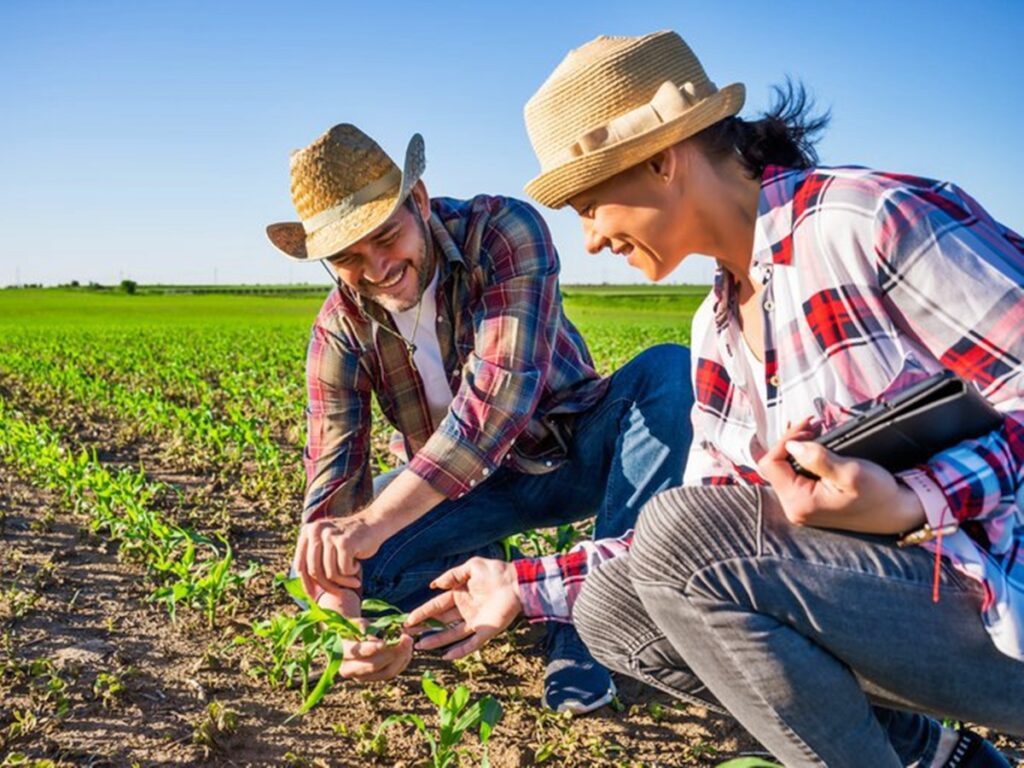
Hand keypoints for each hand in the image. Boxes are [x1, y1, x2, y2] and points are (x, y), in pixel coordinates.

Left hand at [292, 511, 385, 600]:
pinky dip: (352, 573)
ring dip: (344, 582)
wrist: (374, 523)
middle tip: (341, 593)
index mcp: (307, 531)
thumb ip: (315, 560)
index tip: (314, 596)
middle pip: (315, 571)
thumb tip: (307, 591)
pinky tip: (358, 565)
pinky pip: (344, 570)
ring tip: (354, 579)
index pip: (300, 564)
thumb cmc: (350, 541)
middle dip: (329, 586)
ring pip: (330, 573)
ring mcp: (330, 535)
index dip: (306, 583)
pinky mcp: (344, 542)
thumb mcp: (327, 546)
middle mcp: (315, 530)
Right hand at [317, 591, 412, 682]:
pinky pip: (391, 673)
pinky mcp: (374, 679)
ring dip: (401, 658)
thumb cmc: (354, 628)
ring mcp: (362, 677)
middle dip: (392, 653)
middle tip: (405, 638)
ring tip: (409, 642)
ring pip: (385, 673)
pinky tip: (408, 650)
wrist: (350, 640)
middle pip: (373, 666)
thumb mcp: (357, 623)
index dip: (370, 649)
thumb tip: (379, 639)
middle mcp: (348, 669)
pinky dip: (402, 662)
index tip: (384, 642)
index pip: (355, 653)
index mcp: (341, 652)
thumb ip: (365, 629)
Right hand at [404, 557, 521, 660]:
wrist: (516, 581)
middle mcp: (464, 610)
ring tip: (420, 646)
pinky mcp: (485, 631)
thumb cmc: (495, 571)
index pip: (436, 606)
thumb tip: (433, 585)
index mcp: (459, 595)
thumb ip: (452, 575)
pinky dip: (459, 651)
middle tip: (408, 634)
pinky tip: (446, 656)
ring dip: (436, 641)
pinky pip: (470, 644)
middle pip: (440, 622)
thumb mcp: (471, 567)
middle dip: (424, 628)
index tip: (408, 620)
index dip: (422, 613)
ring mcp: (474, 622)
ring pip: (451, 635)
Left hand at [757, 417, 924, 533]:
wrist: (897, 511)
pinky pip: (796, 474)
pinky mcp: (810, 501)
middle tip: (811, 425)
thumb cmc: (878, 494)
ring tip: (814, 431)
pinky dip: (803, 457)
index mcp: (800, 502)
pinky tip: (815, 445)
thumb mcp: (851, 473)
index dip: (785, 440)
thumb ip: (818, 459)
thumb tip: (791, 445)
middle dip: (791, 441)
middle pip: (775, 466)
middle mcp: (795, 507)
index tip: (807, 427)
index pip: (771, 464)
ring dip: (797, 447)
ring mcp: (801, 505)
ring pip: (785, 468)